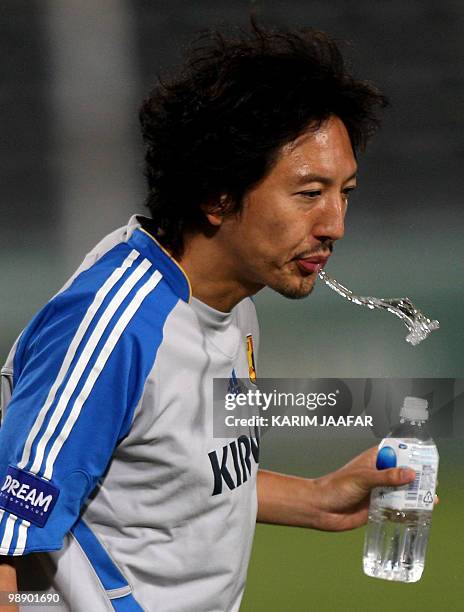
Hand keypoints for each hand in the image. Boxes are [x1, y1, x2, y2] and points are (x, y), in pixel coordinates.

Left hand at [311, 446, 437, 531]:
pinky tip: (417, 514)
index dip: (413, 455)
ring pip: (402, 492)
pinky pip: (396, 508)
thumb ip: (386, 477)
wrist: (320, 509)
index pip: (398, 452)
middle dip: (418, 478)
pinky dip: (407, 511)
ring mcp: (379, 491)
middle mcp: (379, 474)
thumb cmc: (334, 487)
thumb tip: (410, 474)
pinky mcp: (378, 507)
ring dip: (415, 496)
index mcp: (374, 459)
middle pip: (404, 473)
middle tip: (432, 484)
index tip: (428, 460)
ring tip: (430, 500)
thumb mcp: (362, 478)